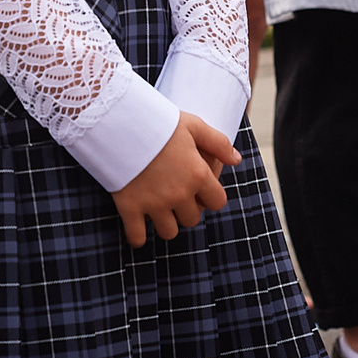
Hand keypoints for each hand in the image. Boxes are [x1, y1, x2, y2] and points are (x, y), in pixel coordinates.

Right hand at [110, 113, 236, 248]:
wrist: (120, 121)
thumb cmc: (159, 121)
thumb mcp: (193, 125)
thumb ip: (218, 143)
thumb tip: (236, 160)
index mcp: (198, 174)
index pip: (217, 202)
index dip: (210, 197)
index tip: (199, 190)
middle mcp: (179, 194)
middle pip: (192, 219)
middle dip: (187, 210)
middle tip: (175, 195)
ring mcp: (154, 204)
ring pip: (169, 231)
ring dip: (166, 223)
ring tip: (158, 207)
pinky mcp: (130, 207)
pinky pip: (137, 236)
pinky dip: (137, 236)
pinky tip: (137, 225)